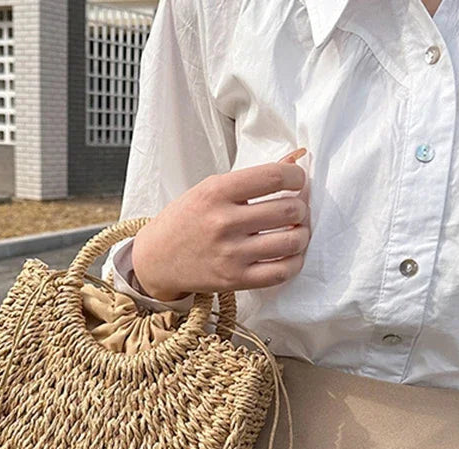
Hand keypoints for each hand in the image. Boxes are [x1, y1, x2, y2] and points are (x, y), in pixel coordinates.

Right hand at [131, 147, 310, 301]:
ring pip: (291, 242)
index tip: (296, 181)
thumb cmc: (184, 221)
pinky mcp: (235, 280)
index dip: (296, 177)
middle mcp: (223, 223)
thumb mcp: (209, 189)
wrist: (156, 260)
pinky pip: (281, 272)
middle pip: (288, 210)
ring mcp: (230, 254)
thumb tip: (297, 158)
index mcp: (216, 192)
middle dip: (300, 207)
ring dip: (302, 234)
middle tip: (296, 208)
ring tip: (296, 231)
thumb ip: (252, 178)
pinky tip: (289, 254)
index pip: (274, 177)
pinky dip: (294, 262)